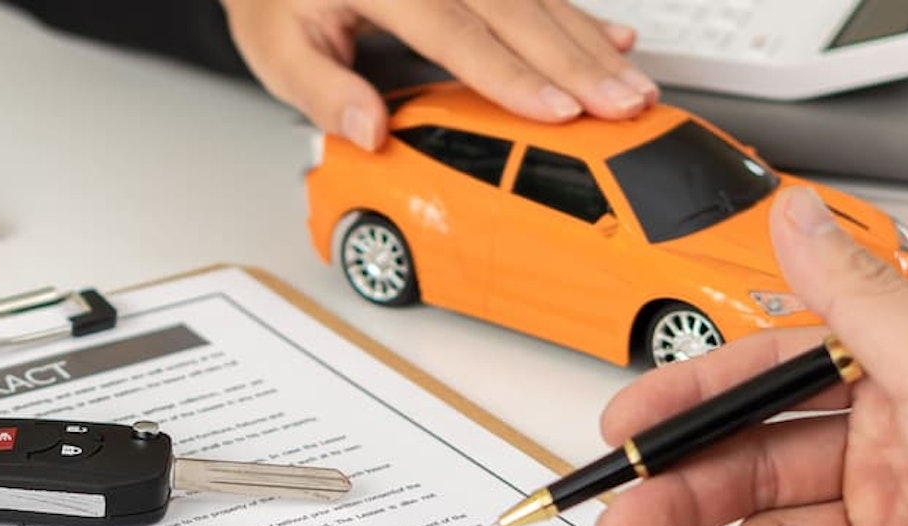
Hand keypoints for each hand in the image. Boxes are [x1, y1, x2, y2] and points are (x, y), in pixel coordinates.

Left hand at [221, 0, 657, 149]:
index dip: (508, 72)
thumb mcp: (274, 48)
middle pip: (514, 10)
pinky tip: (614, 39)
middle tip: (623, 105)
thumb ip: (321, 90)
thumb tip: (369, 131)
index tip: (556, 108)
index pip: (453, 29)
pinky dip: (578, 17)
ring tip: (633, 87)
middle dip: (575, 62)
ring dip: (588, 44)